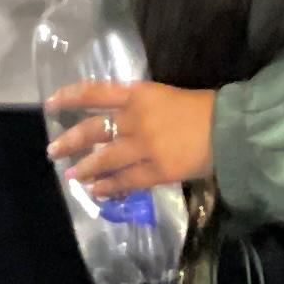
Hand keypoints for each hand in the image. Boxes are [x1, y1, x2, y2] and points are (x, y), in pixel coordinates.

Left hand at [49, 77, 214, 198]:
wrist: (232, 128)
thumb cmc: (205, 109)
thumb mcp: (166, 96)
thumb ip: (141, 107)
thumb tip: (118, 121)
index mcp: (140, 94)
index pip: (96, 92)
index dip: (70, 97)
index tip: (51, 103)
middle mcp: (136, 119)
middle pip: (93, 129)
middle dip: (70, 141)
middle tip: (53, 150)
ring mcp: (145, 147)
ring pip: (105, 159)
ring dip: (85, 168)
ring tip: (72, 176)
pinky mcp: (157, 171)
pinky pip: (126, 181)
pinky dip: (109, 186)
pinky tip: (97, 191)